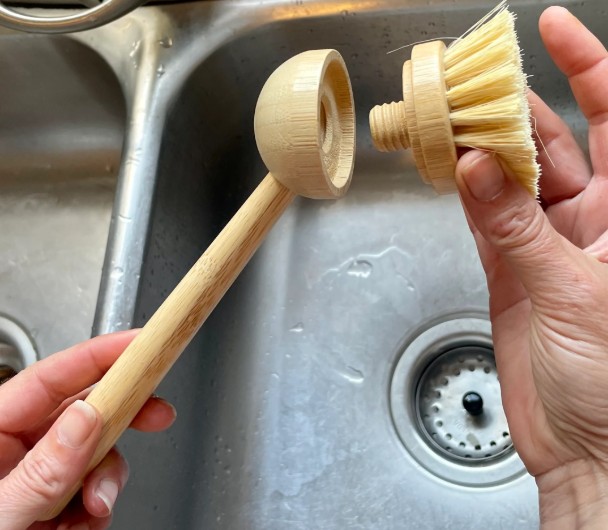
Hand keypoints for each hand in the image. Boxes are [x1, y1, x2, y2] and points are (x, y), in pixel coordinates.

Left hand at [0, 330, 175, 528]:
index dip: (102, 354)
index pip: (55, 376)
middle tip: (157, 416)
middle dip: (123, 417)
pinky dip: (97, 508)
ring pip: (96, 453)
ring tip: (95, 508)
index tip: (141, 345)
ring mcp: (39, 473)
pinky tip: (81, 524)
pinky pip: (93, 489)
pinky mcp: (54, 500)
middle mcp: (18, 446)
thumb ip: (44, 466)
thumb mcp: (0, 511)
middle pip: (86, 408)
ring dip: (107, 481)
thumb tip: (88, 418)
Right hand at [454, 6, 607, 528]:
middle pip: (556, 143)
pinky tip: (452, 170)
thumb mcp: (573, 292)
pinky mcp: (513, 270)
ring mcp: (549, 244)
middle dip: (519, 106)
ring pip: (514, 178)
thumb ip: (517, 229)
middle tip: (478, 79)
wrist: (584, 446)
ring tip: (453, 120)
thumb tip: (479, 169)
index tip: (554, 28)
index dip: (589, 69)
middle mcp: (595, 222)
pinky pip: (488, 218)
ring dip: (484, 150)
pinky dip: (468, 195)